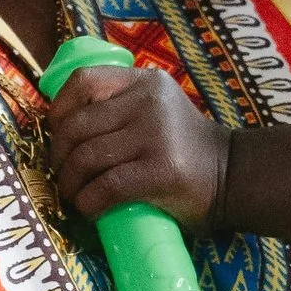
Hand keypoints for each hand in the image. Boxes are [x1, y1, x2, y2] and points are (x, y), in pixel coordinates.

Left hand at [45, 60, 232, 229]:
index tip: (57, 136)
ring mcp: (156, 135)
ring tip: (76, 197)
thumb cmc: (185, 149)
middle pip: (78, 126)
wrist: (233, 177)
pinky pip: (107, 186)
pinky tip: (91, 209)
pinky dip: (89, 202)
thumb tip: (61, 129)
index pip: (84, 81)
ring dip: (71, 184)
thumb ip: (119, 108)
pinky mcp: (162, 170)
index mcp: (144, 82)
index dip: (59, 110)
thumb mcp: (155, 111)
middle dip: (60, 158)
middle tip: (64, 177)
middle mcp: (149, 102)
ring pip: (87, 158)